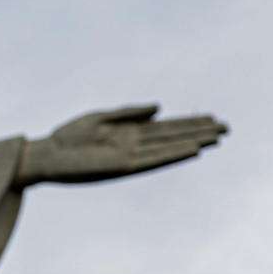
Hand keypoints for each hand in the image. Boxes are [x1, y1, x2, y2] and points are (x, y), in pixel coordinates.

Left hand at [18, 105, 227, 184]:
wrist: (46, 155)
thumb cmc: (67, 137)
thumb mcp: (100, 117)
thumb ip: (130, 113)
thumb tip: (160, 107)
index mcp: (129, 132)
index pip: (166, 127)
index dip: (189, 123)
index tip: (212, 118)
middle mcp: (134, 145)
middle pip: (173, 136)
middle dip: (198, 131)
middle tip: (226, 128)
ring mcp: (130, 156)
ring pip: (168, 148)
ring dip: (192, 142)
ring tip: (216, 138)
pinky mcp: (122, 167)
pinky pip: (153, 160)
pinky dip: (172, 154)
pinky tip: (191, 150)